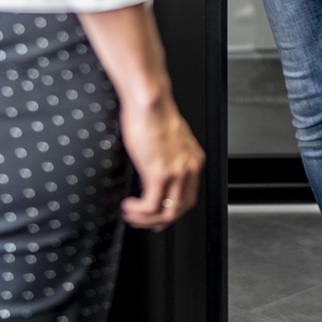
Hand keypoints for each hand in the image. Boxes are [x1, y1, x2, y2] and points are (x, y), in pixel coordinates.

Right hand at [119, 97, 204, 228]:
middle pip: (179, 210)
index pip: (187, 197)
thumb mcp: (167, 139)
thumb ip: (167, 158)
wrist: (149, 101)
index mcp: (193, 160)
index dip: (169, 209)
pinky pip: (151, 207)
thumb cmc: (153, 113)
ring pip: (166, 214)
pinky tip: (129, 206)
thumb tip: (154, 171)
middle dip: (157, 220)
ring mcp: (176, 173)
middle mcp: (189, 168)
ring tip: (131, 214)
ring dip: (146, 220)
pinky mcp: (159, 174)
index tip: (154, 212)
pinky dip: (138, 212)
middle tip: (141, 219)